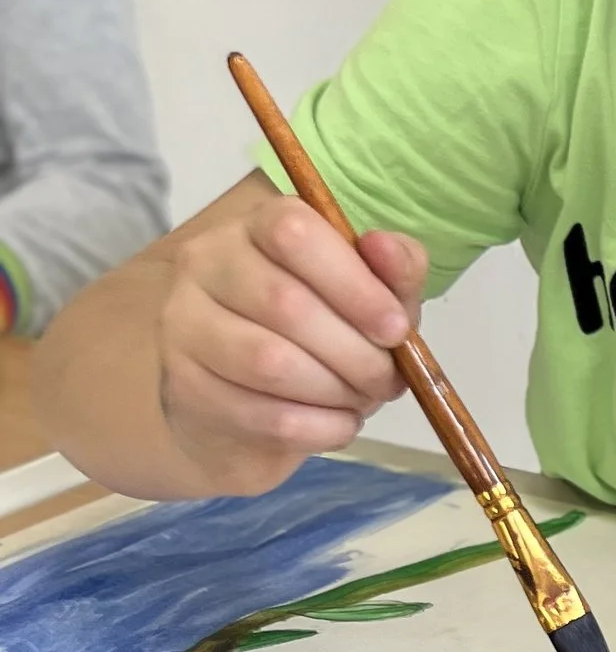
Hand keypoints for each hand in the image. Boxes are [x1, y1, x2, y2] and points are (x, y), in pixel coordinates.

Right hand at [157, 186, 427, 492]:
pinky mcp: (184, 384)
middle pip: (285, 304)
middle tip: (384, 378)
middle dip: (355, 353)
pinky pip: (260, 413)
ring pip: (269, 362)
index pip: (294, 233)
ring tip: (360, 398)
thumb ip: (394, 266)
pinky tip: (339, 423)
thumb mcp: (369, 289)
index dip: (355, 284)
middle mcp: (206, 262)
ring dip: (334, 390)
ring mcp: (185, 323)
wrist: (250, 389)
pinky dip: (317, 427)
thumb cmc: (321, 325)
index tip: (395, 328)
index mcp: (255, 224)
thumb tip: (384, 246)